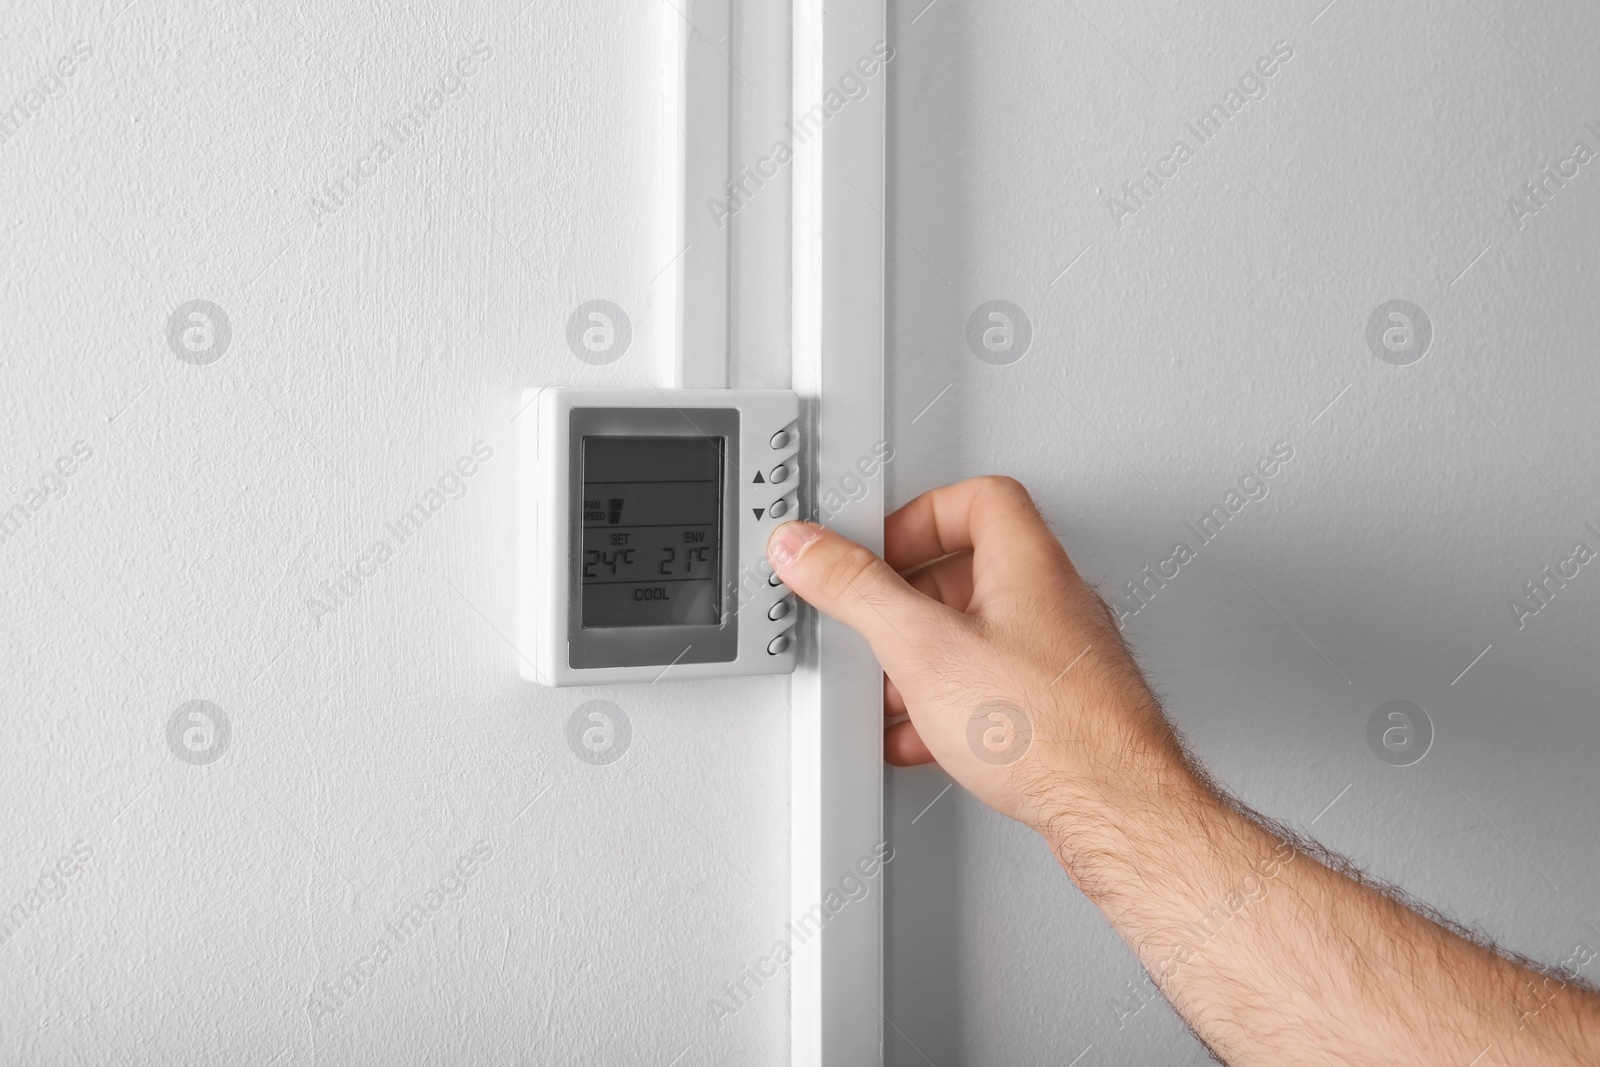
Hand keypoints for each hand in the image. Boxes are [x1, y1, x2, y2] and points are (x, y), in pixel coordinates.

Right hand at [766, 476, 1194, 836]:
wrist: (1114, 809)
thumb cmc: (1054, 728)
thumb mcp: (922, 647)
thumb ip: (857, 590)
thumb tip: (808, 547)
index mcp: (1029, 564)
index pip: (977, 499)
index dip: (920, 515)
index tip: (879, 548)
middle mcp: (1055, 603)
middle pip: (971, 570)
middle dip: (911, 598)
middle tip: (876, 618)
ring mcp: (1062, 660)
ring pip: (979, 638)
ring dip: (926, 660)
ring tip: (894, 686)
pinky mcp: (1061, 713)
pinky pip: (992, 692)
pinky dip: (949, 707)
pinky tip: (923, 737)